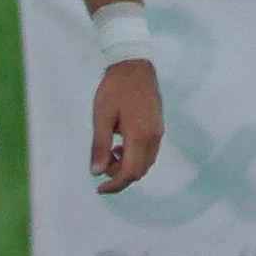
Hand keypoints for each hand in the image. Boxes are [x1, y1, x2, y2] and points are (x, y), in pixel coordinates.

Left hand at [87, 59, 161, 195]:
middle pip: (139, 171)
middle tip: (101, 165)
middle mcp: (154, 137)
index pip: (130, 172)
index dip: (115, 185)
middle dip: (119, 175)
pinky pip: (148, 152)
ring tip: (109, 153)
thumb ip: (100, 146)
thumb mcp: (101, 117)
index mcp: (140, 136)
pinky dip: (134, 156)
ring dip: (127, 166)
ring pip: (145, 162)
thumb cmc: (114, 90)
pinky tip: (119, 145)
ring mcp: (159, 132)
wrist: (134, 66)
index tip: (99, 189)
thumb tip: (96, 173)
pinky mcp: (158, 127)